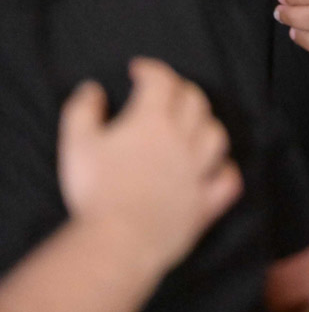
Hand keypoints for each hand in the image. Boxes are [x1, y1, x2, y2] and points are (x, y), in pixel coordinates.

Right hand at [58, 58, 242, 272]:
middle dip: (180, 89)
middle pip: (195, 101)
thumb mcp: (77, 143)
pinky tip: (216, 169)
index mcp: (153, 120)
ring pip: (217, 135)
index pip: (162, 80)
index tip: (138, 70)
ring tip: (192, 126)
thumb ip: (82, 110)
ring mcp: (199, 171)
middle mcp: (183, 139)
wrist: (118, 242)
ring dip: (206, 124)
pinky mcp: (205, 203)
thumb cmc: (96, 191)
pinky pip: (228, 181)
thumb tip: (93, 89)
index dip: (151, 69)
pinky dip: (225, 171)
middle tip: (164, 93)